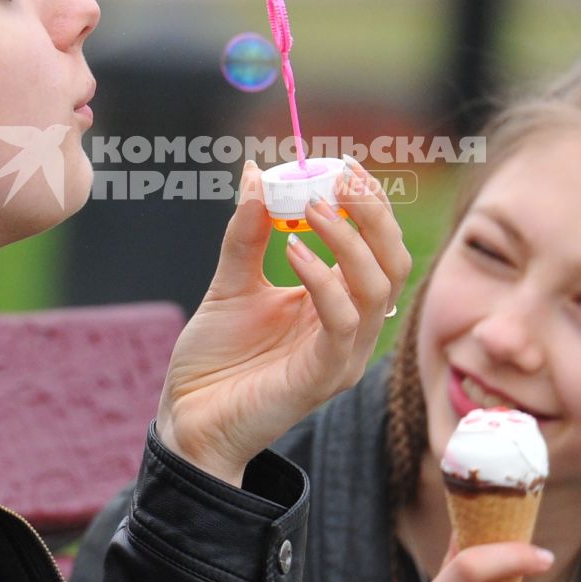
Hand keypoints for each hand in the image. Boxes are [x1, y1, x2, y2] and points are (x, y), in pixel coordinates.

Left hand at [155, 158, 410, 484]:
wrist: (187, 417)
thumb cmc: (215, 358)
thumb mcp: (231, 282)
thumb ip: (249, 233)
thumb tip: (254, 173)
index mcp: (338, 304)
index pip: (377, 248)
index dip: (370, 204)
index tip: (345, 164)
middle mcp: (351, 329)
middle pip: (393, 264)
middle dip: (374, 215)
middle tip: (342, 176)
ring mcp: (342, 355)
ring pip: (376, 290)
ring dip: (349, 240)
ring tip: (312, 207)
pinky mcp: (323, 377)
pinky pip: (341, 323)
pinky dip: (324, 281)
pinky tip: (295, 253)